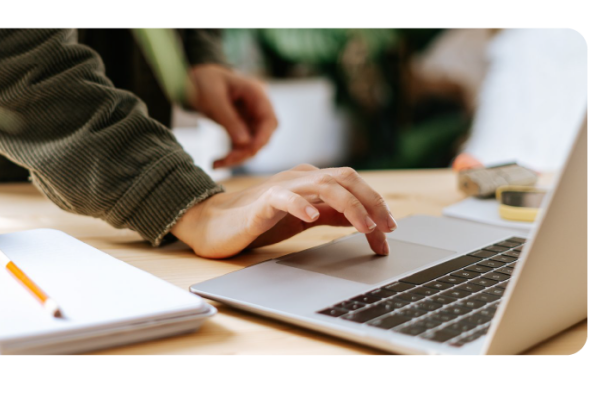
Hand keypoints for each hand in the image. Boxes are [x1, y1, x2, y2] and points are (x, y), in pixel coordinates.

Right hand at [171, 165, 396, 258]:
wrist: (214, 224)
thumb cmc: (258, 221)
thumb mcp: (303, 218)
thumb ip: (331, 215)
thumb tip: (363, 219)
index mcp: (311, 180)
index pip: (352, 184)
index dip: (375, 204)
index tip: (389, 230)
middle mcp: (300, 178)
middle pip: (344, 178)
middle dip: (371, 202)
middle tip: (386, 227)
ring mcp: (281, 187)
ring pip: (323, 185)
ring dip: (350, 205)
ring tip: (364, 226)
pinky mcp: (261, 202)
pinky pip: (284, 198)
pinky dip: (301, 205)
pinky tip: (311, 216)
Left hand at [187, 64, 277, 168]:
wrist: (193, 79)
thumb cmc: (203, 81)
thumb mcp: (213, 98)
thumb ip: (228, 119)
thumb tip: (244, 143)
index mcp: (256, 93)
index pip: (269, 120)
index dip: (263, 138)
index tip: (248, 151)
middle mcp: (257, 107)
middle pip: (263, 135)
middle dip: (247, 151)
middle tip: (226, 161)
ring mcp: (250, 118)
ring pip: (253, 143)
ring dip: (238, 157)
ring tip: (216, 164)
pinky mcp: (241, 127)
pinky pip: (241, 145)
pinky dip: (231, 155)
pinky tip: (216, 162)